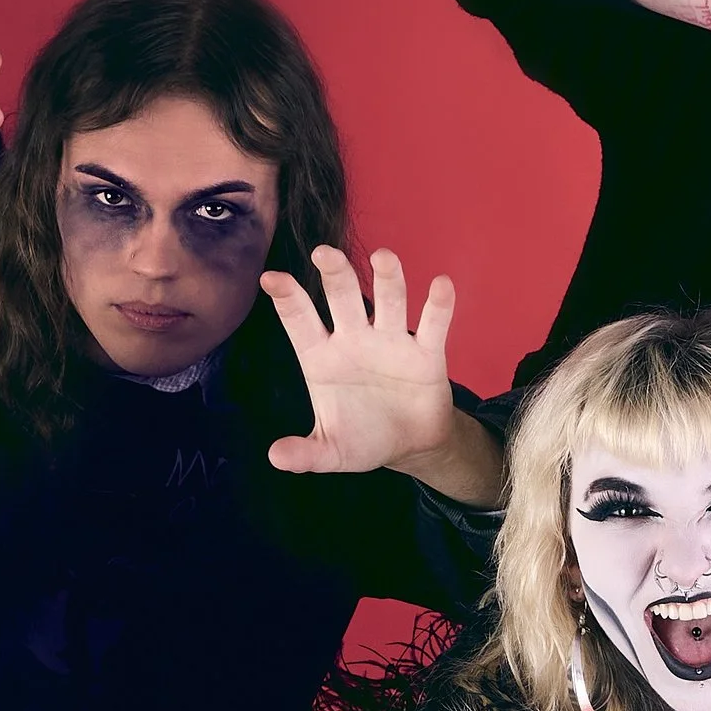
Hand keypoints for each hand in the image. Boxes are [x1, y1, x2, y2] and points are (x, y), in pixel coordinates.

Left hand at [262, 244, 463, 476]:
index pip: (301, 322)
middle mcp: (355, 339)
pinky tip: (440, 285)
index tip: (270, 278)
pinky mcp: (427, 351)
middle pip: (344, 299)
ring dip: (388, 279)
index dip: (287, 300)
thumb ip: (305, 454)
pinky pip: (433, 323)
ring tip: (384, 257)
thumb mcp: (331, 451)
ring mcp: (391, 341)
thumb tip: (276, 458)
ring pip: (389, 301)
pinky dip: (438, 305)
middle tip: (324, 253)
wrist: (409, 444)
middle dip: (336, 275)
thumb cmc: (363, 439)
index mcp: (322, 358)